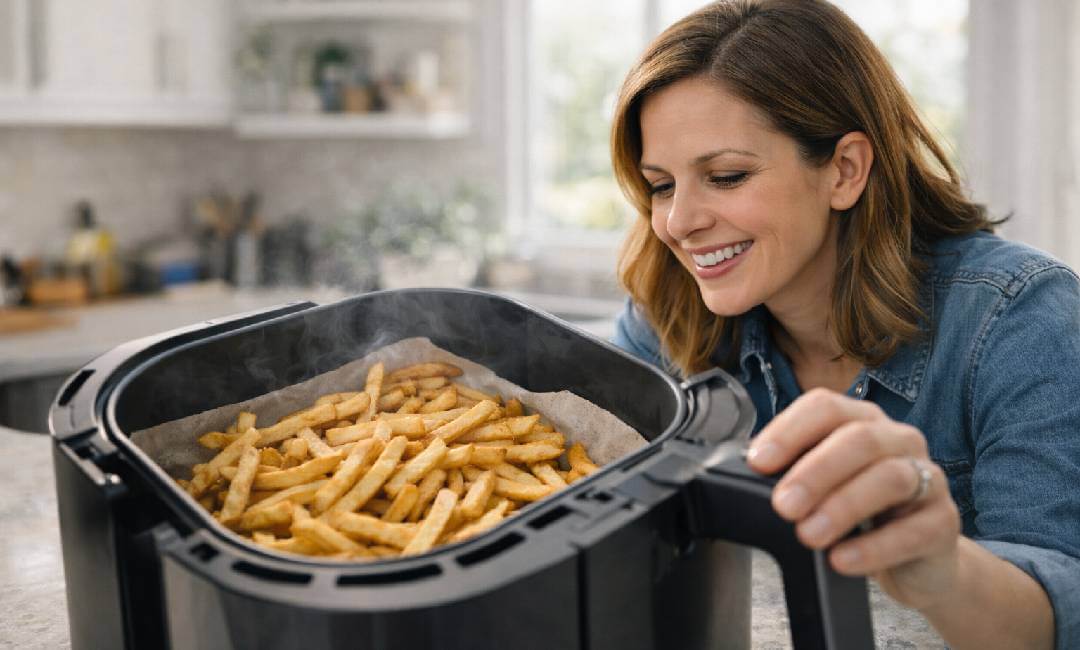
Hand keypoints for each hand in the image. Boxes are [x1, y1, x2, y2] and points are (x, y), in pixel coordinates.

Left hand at [747, 388, 961, 609]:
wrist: (918, 561)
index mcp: (862, 421)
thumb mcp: (825, 487)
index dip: (789, 431)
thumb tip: (748, 472)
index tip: (758, 462)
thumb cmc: (863, 515)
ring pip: (889, 478)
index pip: (824, 407)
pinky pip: (914, 530)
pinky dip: (874, 547)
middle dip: (815, 472)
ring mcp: (928, 477)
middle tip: (783, 505)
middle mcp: (898, 440)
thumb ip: (795, 472)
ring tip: (809, 535)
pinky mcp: (944, 522)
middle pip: (858, 440)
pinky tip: (843, 560)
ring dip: (842, 506)